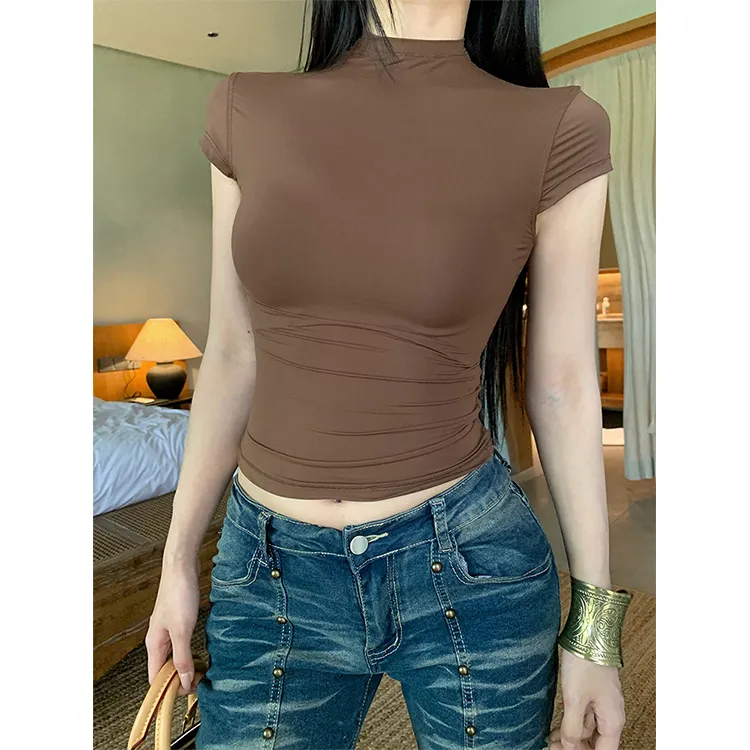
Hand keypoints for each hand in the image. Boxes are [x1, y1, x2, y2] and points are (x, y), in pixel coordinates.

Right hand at [145, 557, 200, 694]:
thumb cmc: (179, 595)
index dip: (169, 689)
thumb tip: (183, 680)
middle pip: (164, 669)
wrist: (182, 567)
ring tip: (201, 671)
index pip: (155, 678)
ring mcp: (167, 631)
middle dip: (179, 679)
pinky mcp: (177, 622)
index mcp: (154, 644)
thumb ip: (182, 656)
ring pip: (173, 657)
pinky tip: (199, 654)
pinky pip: (180, 645)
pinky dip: (188, 653)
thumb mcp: (182, 630)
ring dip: (185, 666)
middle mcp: (158, 640)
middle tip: (199, 681)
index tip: (189, 691)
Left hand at [548, 648, 625, 749]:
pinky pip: (584, 714)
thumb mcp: (574, 699)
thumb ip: (573, 727)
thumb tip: (569, 747)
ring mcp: (602, 702)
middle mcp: (611, 713)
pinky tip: (557, 724)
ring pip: (588, 729)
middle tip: (553, 747)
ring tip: (550, 738)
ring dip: (571, 736)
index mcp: (612, 720)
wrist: (588, 633)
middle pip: (596, 743)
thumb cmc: (585, 663)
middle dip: (575, 747)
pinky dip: (571, 721)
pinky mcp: (592, 691)